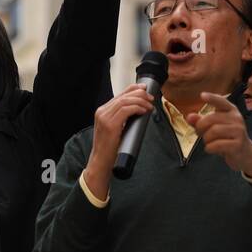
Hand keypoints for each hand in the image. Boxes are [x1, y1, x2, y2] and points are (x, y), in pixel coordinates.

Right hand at [82, 84, 154, 200]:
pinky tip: (143, 111)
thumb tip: (138, 111)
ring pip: (125, 101)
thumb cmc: (109, 148)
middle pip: (123, 96)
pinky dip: (137, 108)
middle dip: (140, 94)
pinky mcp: (110, 124)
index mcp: (102, 112)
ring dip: (141, 102)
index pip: (119, 95)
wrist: (101, 161)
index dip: (133, 89)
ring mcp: (104, 117)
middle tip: (150, 98)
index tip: (144, 89)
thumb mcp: (115, 129)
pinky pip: (126, 110)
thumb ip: (122, 119)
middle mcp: (102, 112)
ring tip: (149, 106)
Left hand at [186, 93, 251, 176]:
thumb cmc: (226, 138)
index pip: (221, 101)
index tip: (202, 95)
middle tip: (200, 134)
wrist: (245, 154)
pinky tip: (211, 149)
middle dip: (200, 127)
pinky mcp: (238, 144)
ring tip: (208, 142)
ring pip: (213, 132)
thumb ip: (200, 121)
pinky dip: (209, 148)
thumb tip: (189, 117)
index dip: (212, 98)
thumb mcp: (213, 127)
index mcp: (231, 111)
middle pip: (211, 119)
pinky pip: (216, 145)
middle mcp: (237, 118)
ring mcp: (239, 131)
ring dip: (206, 139)